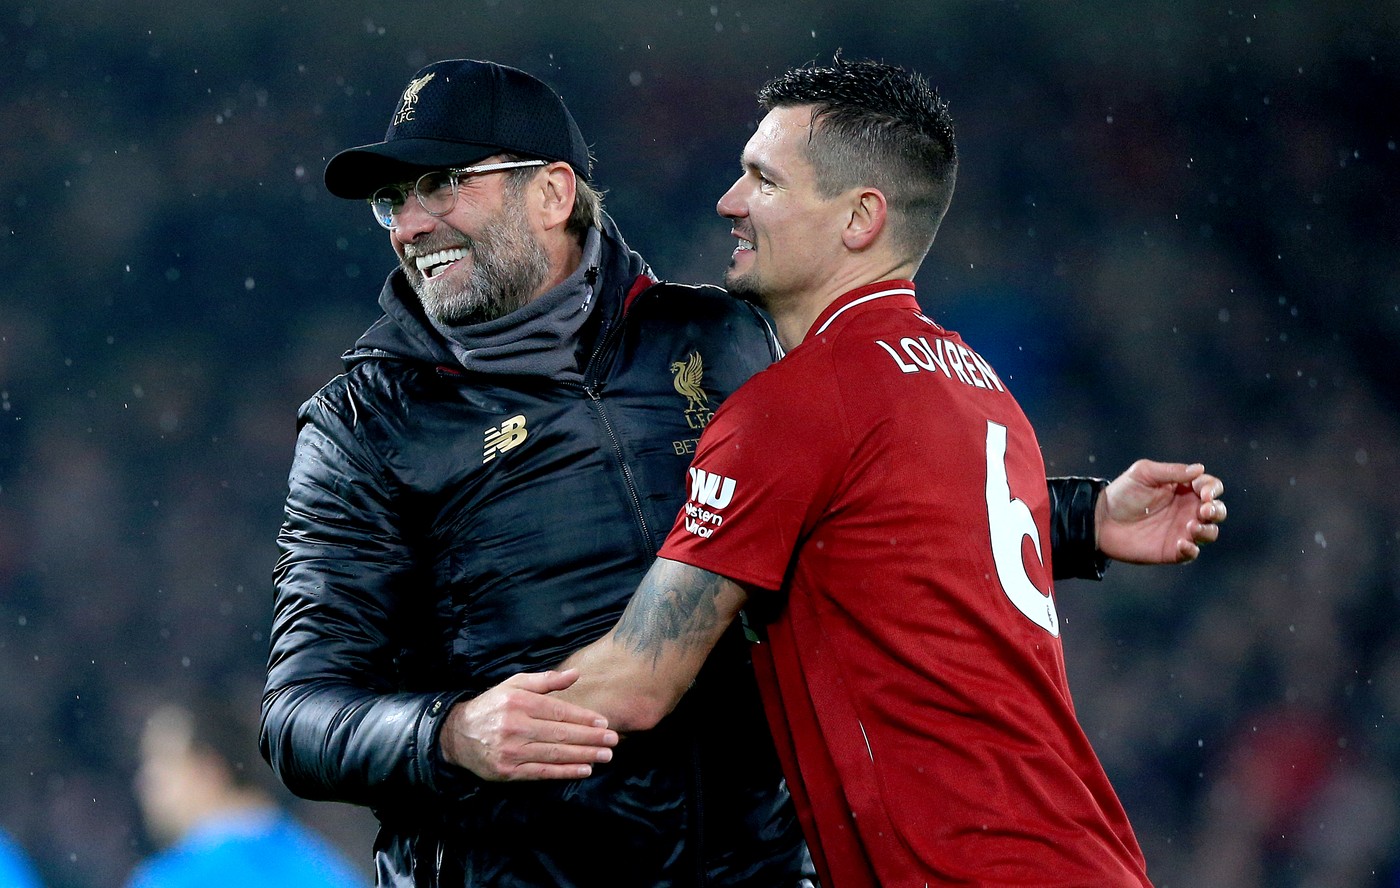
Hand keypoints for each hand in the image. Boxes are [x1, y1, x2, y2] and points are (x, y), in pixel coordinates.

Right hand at [439, 669, 618, 780]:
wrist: (458, 734)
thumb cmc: (493, 706)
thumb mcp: (515, 685)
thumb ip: (546, 680)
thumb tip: (576, 674)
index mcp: (519, 703)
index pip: (558, 711)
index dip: (584, 718)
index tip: (604, 723)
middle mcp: (515, 726)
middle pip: (560, 733)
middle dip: (590, 738)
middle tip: (613, 741)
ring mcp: (511, 751)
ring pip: (554, 754)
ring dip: (583, 755)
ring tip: (605, 756)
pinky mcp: (507, 772)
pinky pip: (542, 772)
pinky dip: (565, 772)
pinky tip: (584, 769)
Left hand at [1095, 460, 1225, 563]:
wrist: (1100, 519)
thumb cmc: (1122, 493)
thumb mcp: (1144, 474)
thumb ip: (1171, 472)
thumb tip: (1199, 469)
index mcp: (1184, 489)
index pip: (1210, 487)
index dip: (1212, 489)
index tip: (1203, 492)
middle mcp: (1187, 510)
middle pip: (1217, 511)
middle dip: (1217, 510)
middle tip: (1204, 510)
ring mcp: (1181, 531)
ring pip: (1210, 533)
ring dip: (1207, 530)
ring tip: (1191, 527)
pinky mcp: (1172, 550)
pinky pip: (1192, 553)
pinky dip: (1192, 549)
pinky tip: (1182, 543)